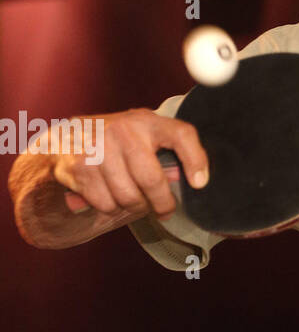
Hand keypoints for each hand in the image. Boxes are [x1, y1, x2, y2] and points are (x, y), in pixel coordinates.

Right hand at [50, 109, 208, 219]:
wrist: (65, 137)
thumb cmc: (115, 139)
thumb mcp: (142, 134)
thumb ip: (166, 151)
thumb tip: (193, 180)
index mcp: (145, 121)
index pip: (180, 134)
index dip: (195, 159)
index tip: (200, 183)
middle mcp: (122, 131)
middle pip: (152, 180)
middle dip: (162, 203)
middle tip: (164, 209)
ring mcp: (98, 149)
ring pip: (129, 198)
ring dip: (134, 206)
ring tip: (133, 198)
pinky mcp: (79, 168)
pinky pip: (107, 204)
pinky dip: (111, 207)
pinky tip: (109, 194)